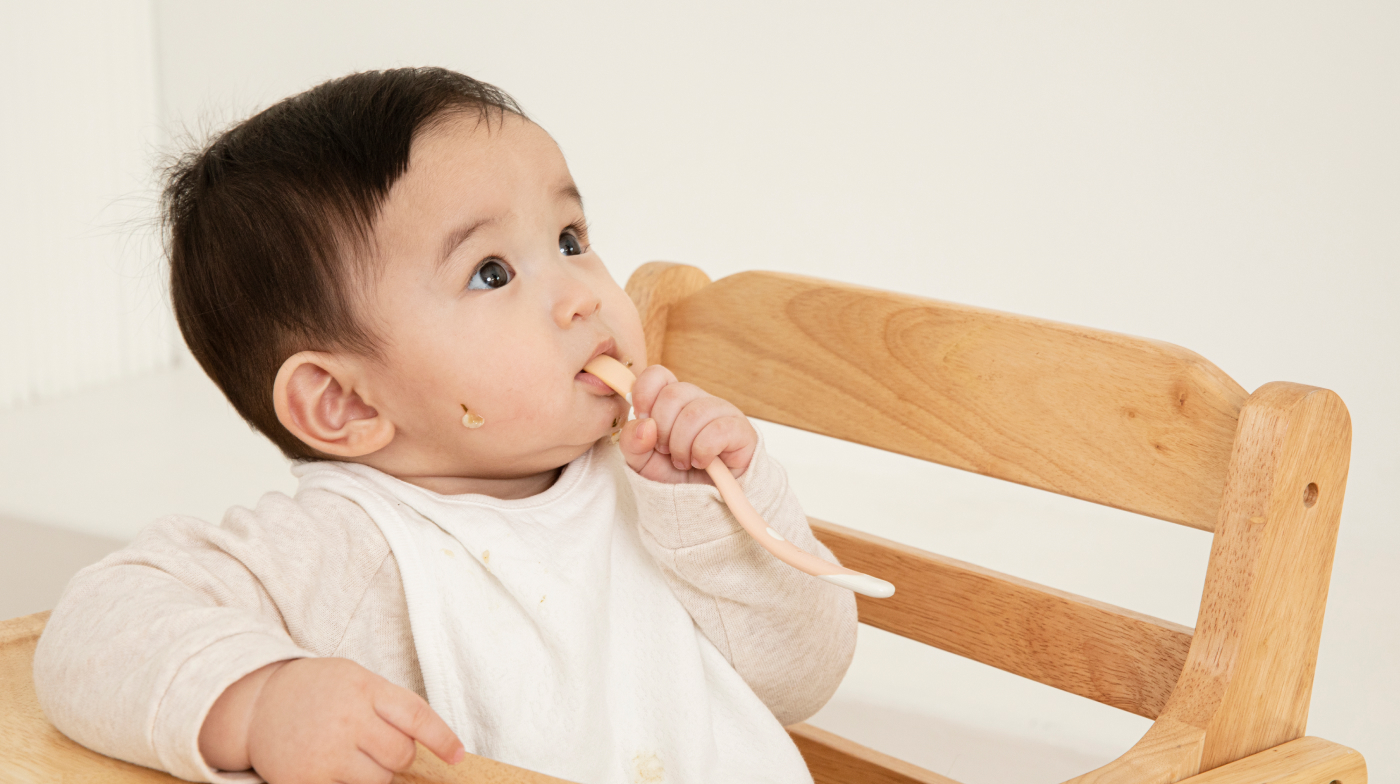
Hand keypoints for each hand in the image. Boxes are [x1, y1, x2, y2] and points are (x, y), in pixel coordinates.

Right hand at [199, 657, 463, 782]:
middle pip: (401, 755)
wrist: (259, 704)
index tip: (457, 756)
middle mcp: (346, 720)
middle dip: (401, 757)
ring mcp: (325, 753)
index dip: (442, 739)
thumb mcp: (357, 681)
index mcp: (364, 689)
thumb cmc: (319, 691)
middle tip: (382, 747)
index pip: (416, 716)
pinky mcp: (306, 781)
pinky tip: (341, 770)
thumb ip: (389, 705)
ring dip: (379, 775)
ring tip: (357, 757)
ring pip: (380, 781)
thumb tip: (426, 742)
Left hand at [618, 364, 756, 484]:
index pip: (658, 375)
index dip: (645, 394)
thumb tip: (645, 425)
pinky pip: (717, 431)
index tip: (643, 420)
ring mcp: (721, 412)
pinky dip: (702, 452)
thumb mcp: (641, 462)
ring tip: (683, 462)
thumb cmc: (675, 477)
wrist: (703, 504)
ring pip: (694, 413)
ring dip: (681, 446)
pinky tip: (702, 463)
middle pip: (673, 394)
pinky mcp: (741, 430)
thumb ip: (632, 442)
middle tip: (666, 451)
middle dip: (663, 430)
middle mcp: (698, 400)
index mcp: (672, 401)